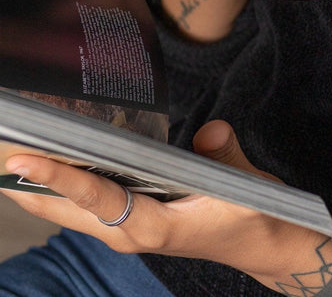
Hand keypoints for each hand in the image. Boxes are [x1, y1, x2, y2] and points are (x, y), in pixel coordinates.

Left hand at [2, 121, 331, 292]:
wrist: (261, 244)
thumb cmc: (252, 216)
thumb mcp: (245, 186)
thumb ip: (223, 155)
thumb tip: (210, 131)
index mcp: (154, 226)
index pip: (96, 196)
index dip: (57, 176)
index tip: (20, 157)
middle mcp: (130, 231)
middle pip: (64, 206)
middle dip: (27, 179)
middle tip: (1, 142)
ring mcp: (126, 228)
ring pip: (67, 206)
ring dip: (36, 182)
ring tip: (9, 147)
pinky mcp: (129, 219)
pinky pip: (83, 201)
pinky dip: (59, 181)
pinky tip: (48, 158)